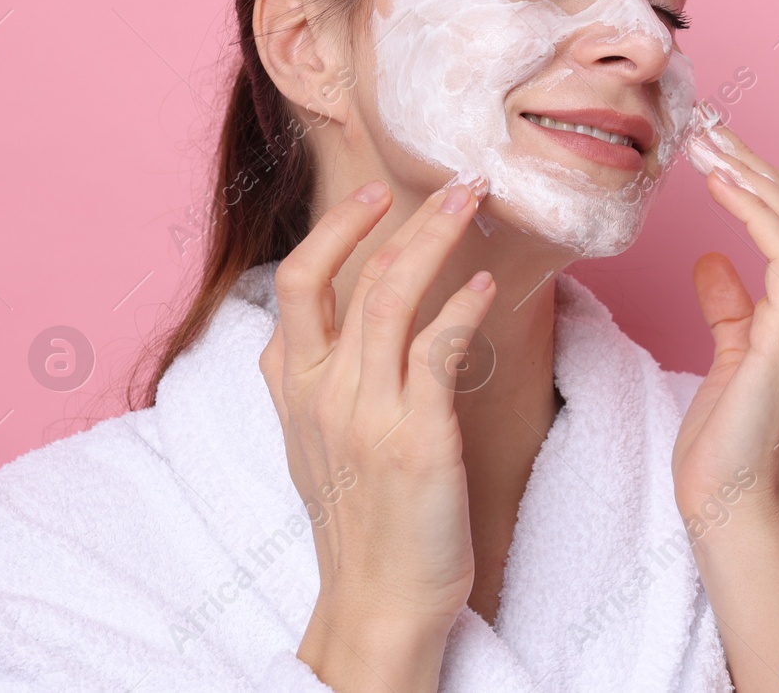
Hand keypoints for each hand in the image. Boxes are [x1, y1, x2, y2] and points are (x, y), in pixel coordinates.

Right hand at [260, 177, 492, 692]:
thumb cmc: (361, 520)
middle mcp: (322, 394)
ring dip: (434, 239)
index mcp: (293, 391)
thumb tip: (336, 328)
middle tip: (451, 181)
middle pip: (345, 277)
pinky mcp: (416, 437)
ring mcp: (366, 413)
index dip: (332, 232)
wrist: (379, 598)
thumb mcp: (315, 443)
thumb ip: (316, 381)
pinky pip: (437, 349)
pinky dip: (461, 307)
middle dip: (395, 217)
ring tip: (473, 201)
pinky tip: (484, 285)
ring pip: (390, 298)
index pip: (295, 287)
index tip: (369, 198)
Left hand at [672, 122, 778, 529]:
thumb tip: (711, 262)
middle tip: (709, 130)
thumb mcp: (728, 362)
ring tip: (708, 144)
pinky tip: (719, 186)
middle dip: (758, 165)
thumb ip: (730, 309)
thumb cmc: (727, 448)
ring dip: (753, 176)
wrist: (733, 513)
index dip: (764, 184)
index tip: (717, 150)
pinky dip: (753, 210)